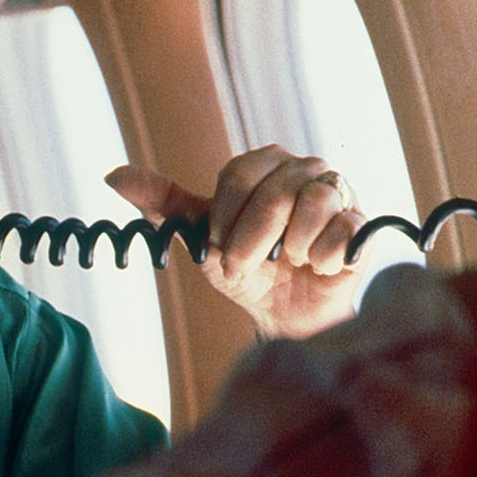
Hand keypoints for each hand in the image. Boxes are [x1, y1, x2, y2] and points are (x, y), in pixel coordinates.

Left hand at [106, 146, 366, 338]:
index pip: (238, 175)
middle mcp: (303, 168)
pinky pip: (343, 231)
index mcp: (263, 163)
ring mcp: (338, 192)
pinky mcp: (363, 223)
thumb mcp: (200, 237)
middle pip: (274, 192)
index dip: (224, 218)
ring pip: (313, 203)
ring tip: (288, 261)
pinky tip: (316, 266)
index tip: (219, 246)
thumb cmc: (244, 267)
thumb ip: (163, 203)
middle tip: (247, 265)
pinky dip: (321, 258)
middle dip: (251, 241)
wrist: (284, 313)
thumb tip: (113, 175)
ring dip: (288, 248)